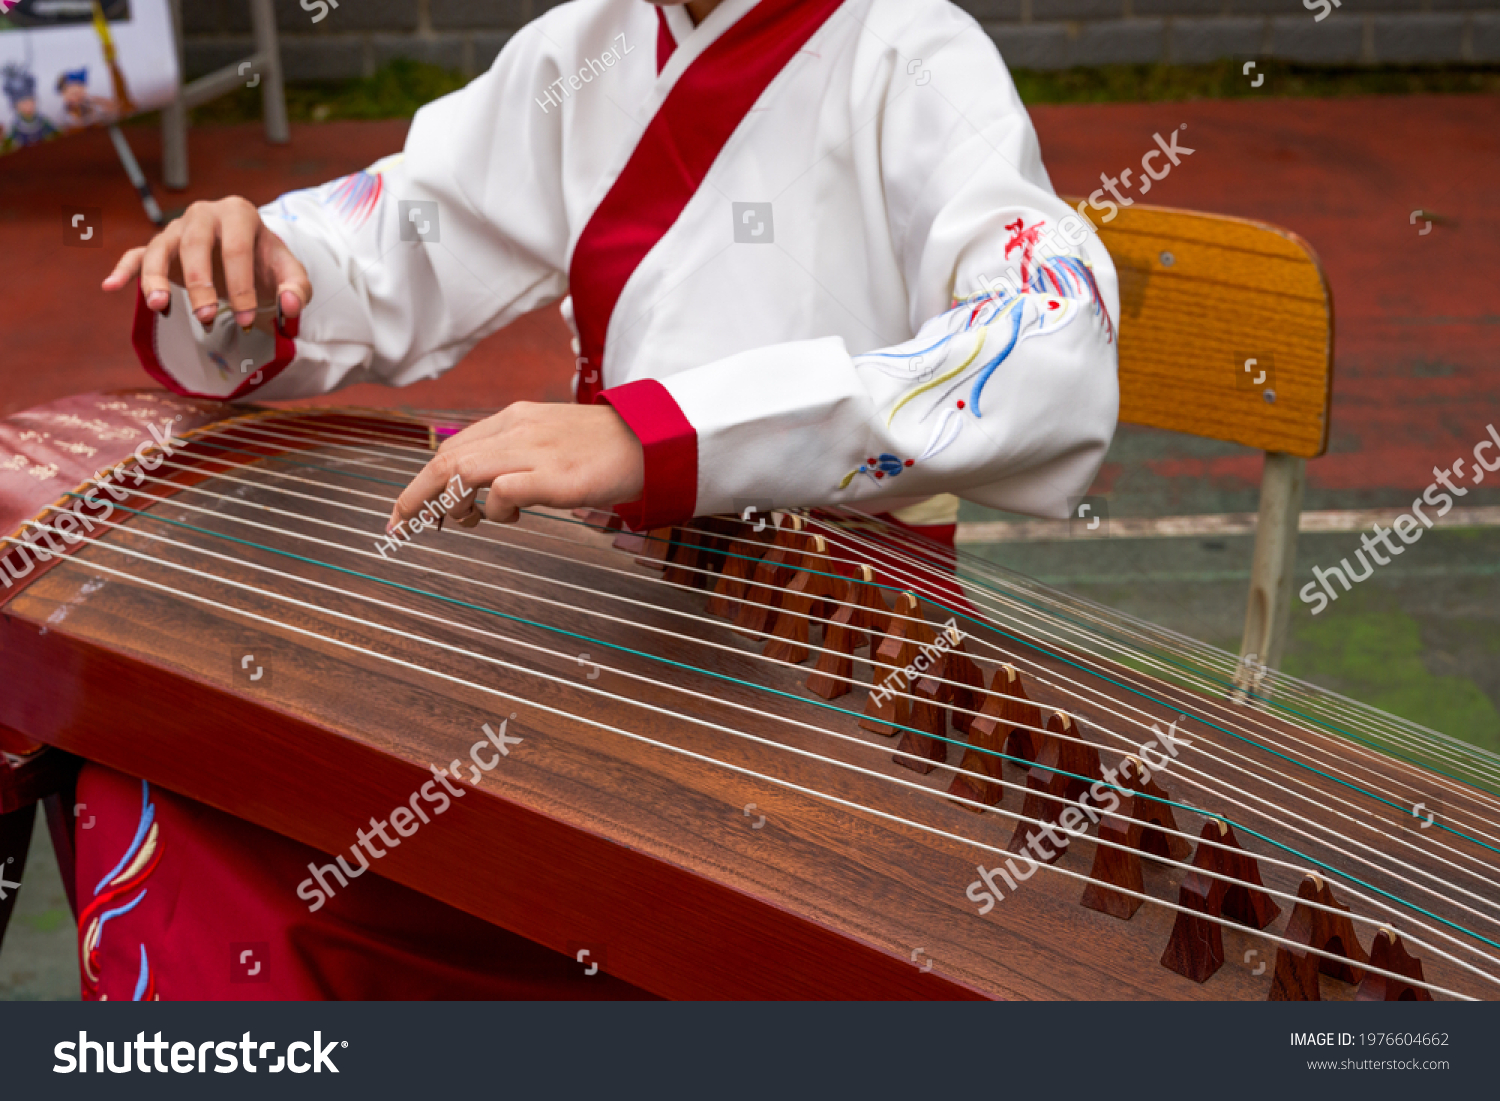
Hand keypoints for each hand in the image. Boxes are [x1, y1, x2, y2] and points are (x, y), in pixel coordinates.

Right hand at [101, 197, 310, 330]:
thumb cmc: (268, 263)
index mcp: (239, 214)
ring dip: (156, 277)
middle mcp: (203, 215)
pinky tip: (110, 286)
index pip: (236, 249)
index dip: (241, 285)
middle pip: (194, 245)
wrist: (249, 252)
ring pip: (159, 248)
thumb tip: (290, 308)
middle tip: (206, 318)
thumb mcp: (290, 273)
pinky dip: (124, 269)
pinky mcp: (159, 246)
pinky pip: (136, 254)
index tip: (247, 320)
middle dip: (200, 284)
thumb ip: (297, 289)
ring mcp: (177, 229)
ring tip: (159, 306)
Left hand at [389, 402, 644, 529]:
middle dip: (415, 496)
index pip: (452, 447)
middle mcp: (517, 429)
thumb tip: (477, 496)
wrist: (650, 441)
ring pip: (462, 472)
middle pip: (445, 460)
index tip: (405, 511)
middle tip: (400, 526)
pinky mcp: (554, 476)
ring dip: (448, 504)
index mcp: (513, 419)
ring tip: (463, 522)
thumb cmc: (602, 450)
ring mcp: (534, 451)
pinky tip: (513, 517)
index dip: (423, 481)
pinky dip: (493, 510)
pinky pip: (501, 491)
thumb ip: (513, 459)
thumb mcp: (549, 443)